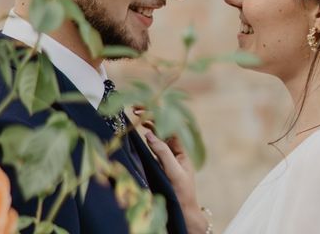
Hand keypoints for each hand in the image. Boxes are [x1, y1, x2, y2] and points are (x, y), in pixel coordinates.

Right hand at [134, 109, 209, 233]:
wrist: (184, 211)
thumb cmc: (182, 193)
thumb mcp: (173, 171)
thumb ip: (162, 152)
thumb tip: (149, 134)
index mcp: (182, 148)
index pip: (168, 124)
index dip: (155, 114)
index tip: (142, 108)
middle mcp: (176, 149)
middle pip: (163, 126)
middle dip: (150, 115)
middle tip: (134, 108)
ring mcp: (170, 155)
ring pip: (159, 133)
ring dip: (149, 123)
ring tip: (136, 115)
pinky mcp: (163, 162)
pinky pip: (156, 144)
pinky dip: (149, 135)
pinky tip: (142, 131)